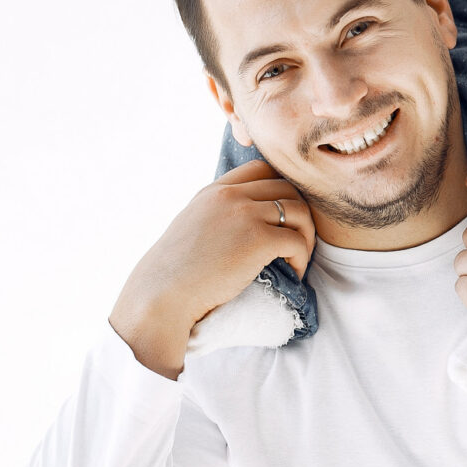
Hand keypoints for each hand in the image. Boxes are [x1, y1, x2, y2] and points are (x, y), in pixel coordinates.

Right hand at [108, 160, 315, 378]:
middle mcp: (231, 196)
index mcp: (214, 191)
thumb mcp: (191, 227)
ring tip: (297, 260)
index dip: (281, 189)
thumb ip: (216, 216)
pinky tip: (293, 274)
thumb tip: (244, 227)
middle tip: (298, 242)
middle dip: (300, 214)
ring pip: (299, 212)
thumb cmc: (172, 274)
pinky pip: (297, 241)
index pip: (262, 170)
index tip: (283, 218)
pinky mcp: (257, 239)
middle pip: (287, 188)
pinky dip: (301, 258)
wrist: (160, 296)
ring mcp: (245, 214)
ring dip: (306, 237)